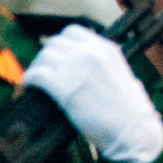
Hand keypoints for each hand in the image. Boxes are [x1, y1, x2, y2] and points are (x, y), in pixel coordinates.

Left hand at [23, 24, 162, 162]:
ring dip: (36, 67)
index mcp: (106, 48)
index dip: (60, 43)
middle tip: (43, 69)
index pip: (73, 32)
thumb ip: (105, 67)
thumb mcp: (124, 75)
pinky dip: (29, 79)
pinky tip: (28, 85)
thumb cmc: (130, 111)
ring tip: (34, 79)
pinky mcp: (63, 86)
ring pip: (44, 57)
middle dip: (46, 55)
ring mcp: (75, 67)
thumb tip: (93, 70)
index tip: (55, 55)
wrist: (133, 130)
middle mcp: (90, 52)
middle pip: (55, 43)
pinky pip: (37, 75)